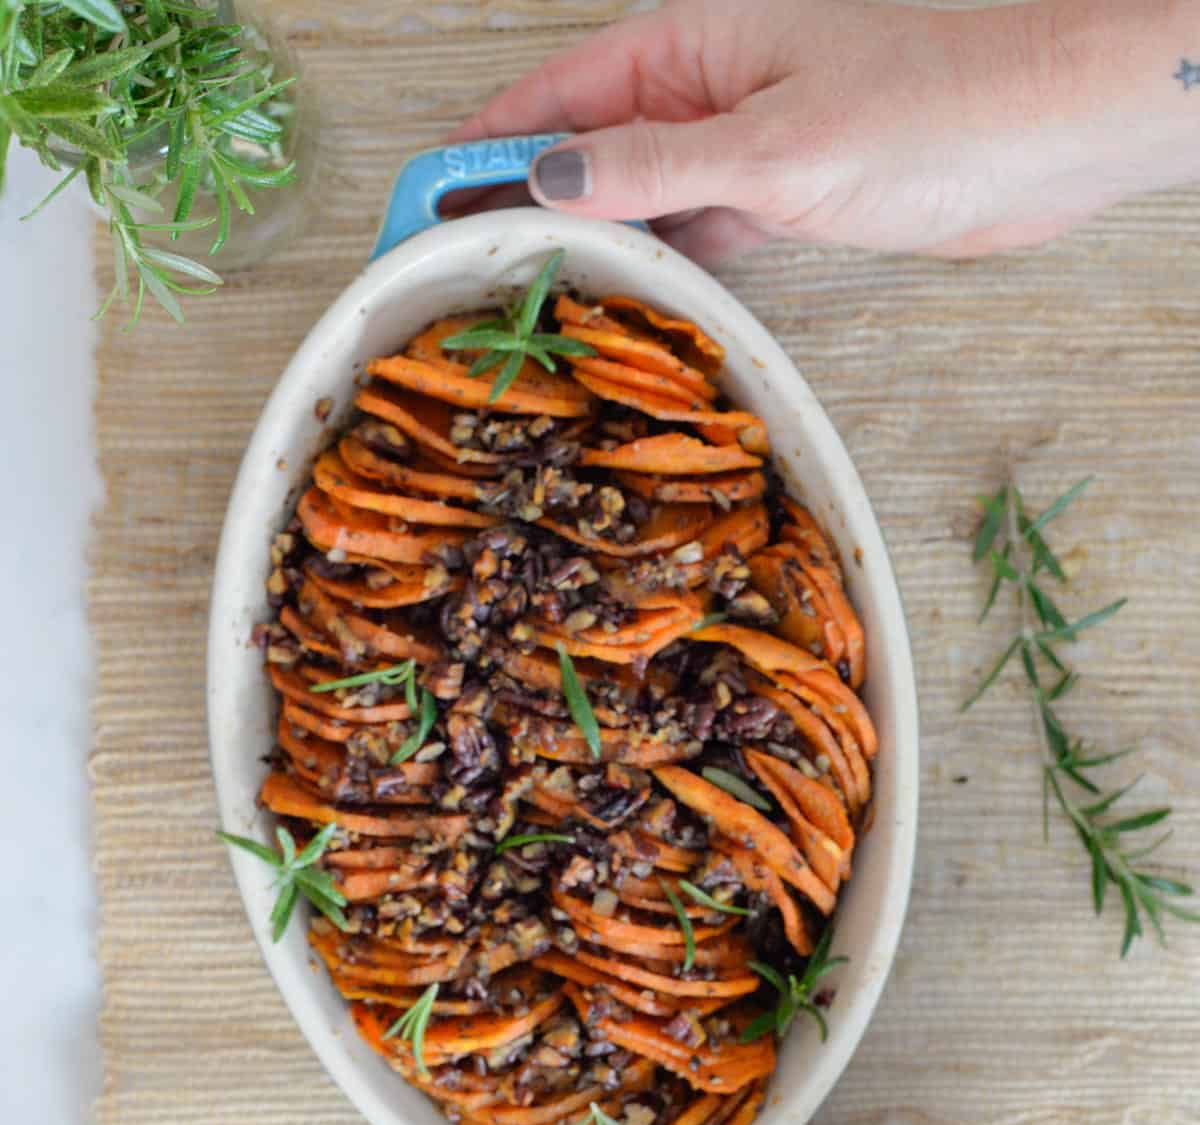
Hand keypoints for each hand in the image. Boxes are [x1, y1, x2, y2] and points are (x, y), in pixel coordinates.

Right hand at [455, 0, 1199, 263]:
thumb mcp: (768, 141)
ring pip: (639, 202)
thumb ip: (651, 164)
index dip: (476, 151)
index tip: (416, 209)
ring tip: (523, 308)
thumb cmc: (926, 107)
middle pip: (582, 152)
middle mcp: (705, 94)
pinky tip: (625, 309)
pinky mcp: (786, 200)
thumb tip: (540, 180)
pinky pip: (698, 236)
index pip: (550, 98)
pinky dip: (661, 270)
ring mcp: (744, 149)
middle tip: (456, 283)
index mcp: (687, 47)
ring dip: (588, 248)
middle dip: (517, 207)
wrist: (1050, 133)